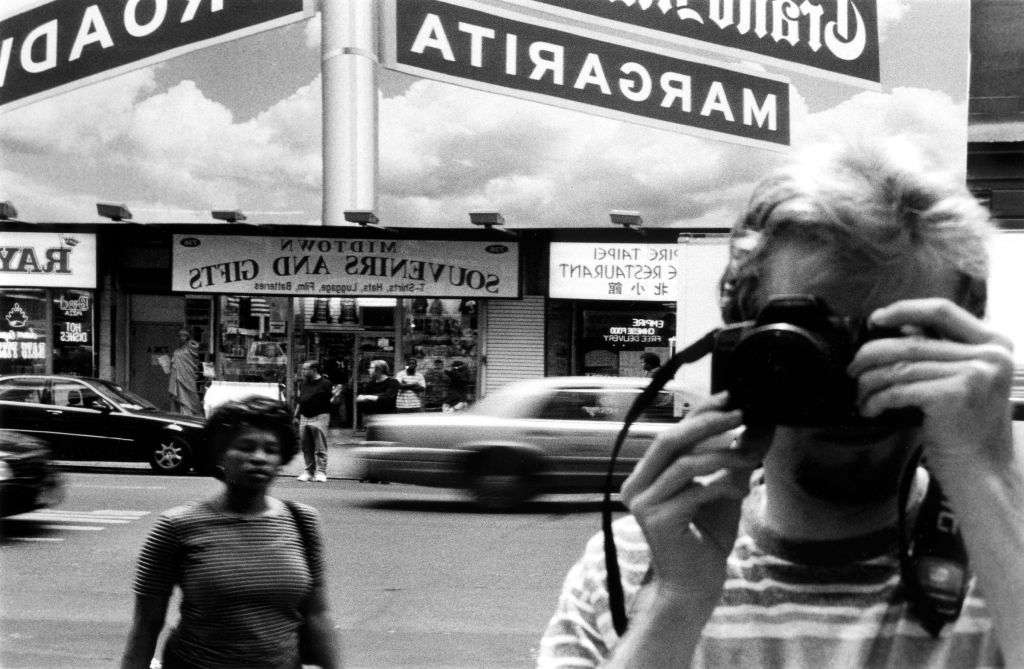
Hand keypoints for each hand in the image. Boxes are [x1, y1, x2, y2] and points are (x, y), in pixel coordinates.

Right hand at [619, 393, 769, 610]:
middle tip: (739, 415)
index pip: (670, 434)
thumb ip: (732, 458)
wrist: (696, 584)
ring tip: (750, 458)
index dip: (697, 414)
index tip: (727, 398)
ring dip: (723, 455)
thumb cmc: (706, 538)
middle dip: (706, 424)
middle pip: (669, 440)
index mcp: (645, 476)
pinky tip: (739, 492)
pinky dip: (722, 485)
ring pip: (685, 463)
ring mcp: (642, 504)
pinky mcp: (656, 520)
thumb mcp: (723, 488)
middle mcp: (635, 486)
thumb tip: (758, 425)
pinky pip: (695, 490)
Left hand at [849, 298, 1014, 475]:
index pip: (942, 311)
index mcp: (995, 344)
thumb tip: (900, 327)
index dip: (904, 310)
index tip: (875, 319)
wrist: (984, 472)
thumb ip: (942, 352)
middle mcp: (990, 356)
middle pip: (912, 342)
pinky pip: (899, 389)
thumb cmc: (968, 428)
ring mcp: (974, 374)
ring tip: (859, 393)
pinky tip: (870, 409)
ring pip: (901, 366)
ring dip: (870, 380)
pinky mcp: (954, 395)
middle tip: (853, 367)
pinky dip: (877, 399)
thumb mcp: (966, 380)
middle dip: (872, 353)